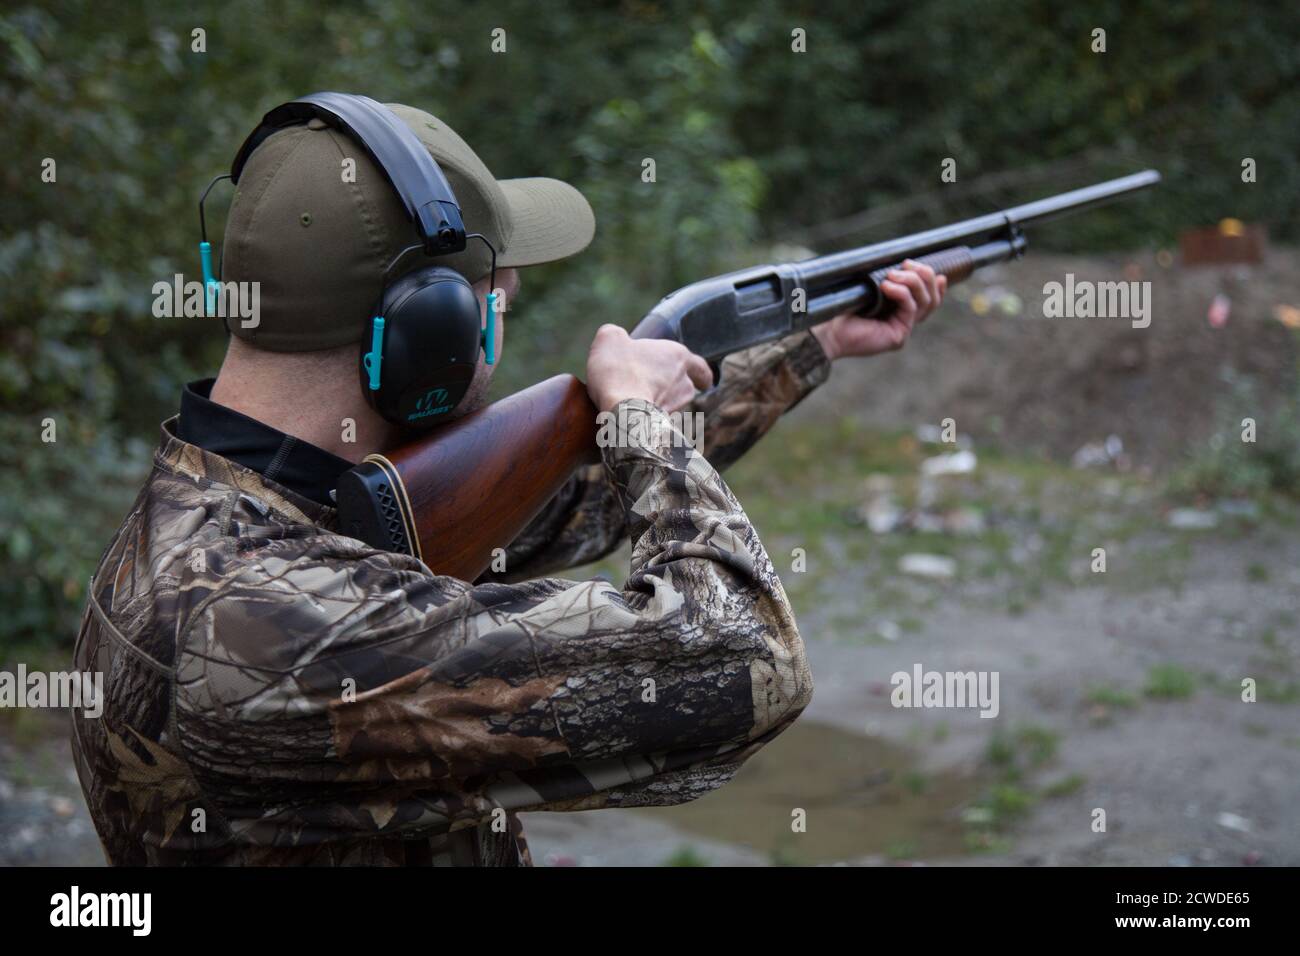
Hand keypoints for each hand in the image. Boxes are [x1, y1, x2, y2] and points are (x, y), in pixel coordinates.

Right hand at [586, 324, 713, 413]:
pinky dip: (646, 418)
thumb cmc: (618, 370)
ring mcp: (676, 407)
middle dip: (671, 387)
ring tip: (632, 399)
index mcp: (678, 355)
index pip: (700, 366)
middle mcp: (683, 382)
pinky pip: (658, 421)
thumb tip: (615, 340)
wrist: (619, 409)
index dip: (701, 373)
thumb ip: (615, 335)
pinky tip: (628, 414)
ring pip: (672, 405)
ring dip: (658, 402)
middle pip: (685, 386)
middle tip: (651, 385)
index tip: (702, 381)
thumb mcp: (609, 339)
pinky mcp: (664, 427)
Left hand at [811, 259, 946, 359]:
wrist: (827, 331)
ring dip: (912, 282)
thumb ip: (888, 278)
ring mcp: (903, 330)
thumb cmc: (844, 308)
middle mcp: (904, 321)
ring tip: (891, 275)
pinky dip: (902, 293)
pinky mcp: (898, 337)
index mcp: (899, 311)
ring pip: (925, 302)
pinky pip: (910, 309)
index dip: (936, 285)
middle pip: (931, 298)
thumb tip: (904, 263)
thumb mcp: (870, 288)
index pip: (928, 299)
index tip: (936, 271)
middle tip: (906, 264)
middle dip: (924, 276)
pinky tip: (886, 286)